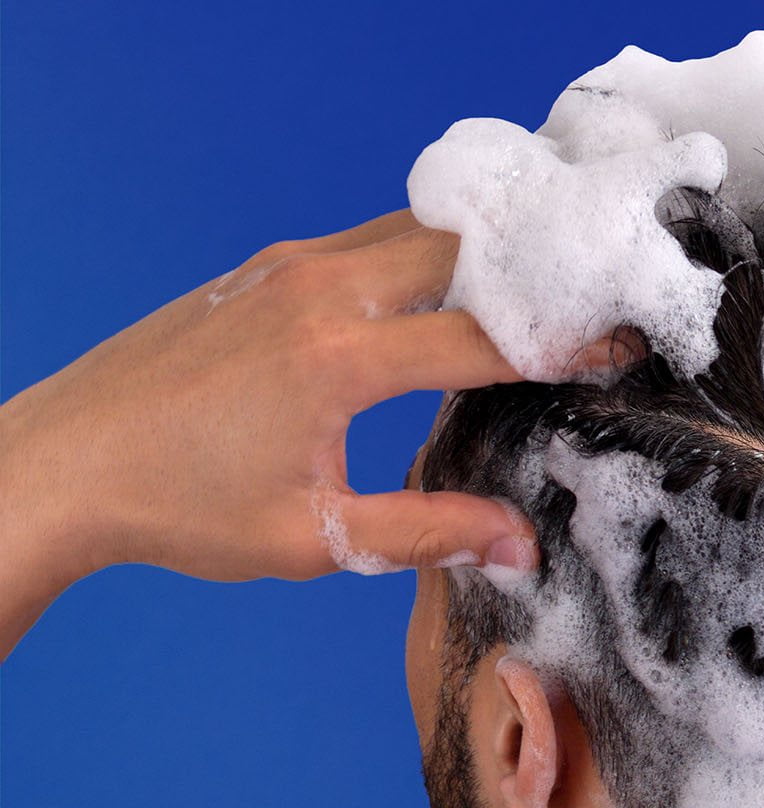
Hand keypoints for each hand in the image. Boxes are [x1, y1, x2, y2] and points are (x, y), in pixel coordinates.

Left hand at [0, 211, 596, 586]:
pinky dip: (422, 257)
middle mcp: (318, 291)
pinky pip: (365, 241)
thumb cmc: (184, 507)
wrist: (68, 459)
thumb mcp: (317, 538)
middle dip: (531, 278)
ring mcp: (286, 269)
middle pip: (460, 254)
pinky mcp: (262, 270)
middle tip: (590, 305)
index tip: (621, 346)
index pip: (484, 337)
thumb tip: (521, 544)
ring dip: (477, 260)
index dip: (562, 345)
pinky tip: (444, 295)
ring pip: (412, 234)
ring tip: (535, 293)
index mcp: (339, 359)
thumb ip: (429, 532)